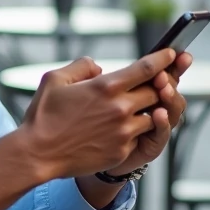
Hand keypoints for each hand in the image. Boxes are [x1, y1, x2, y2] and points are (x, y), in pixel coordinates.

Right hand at [19, 51, 175, 179]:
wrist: (37, 154)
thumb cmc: (44, 115)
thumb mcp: (56, 78)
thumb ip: (82, 66)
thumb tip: (98, 69)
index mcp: (106, 86)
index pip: (147, 68)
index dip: (163, 59)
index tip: (172, 54)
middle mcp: (120, 108)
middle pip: (156, 92)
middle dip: (159, 85)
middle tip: (158, 81)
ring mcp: (123, 132)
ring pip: (153, 116)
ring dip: (149, 109)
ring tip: (139, 106)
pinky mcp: (122, 151)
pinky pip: (139, 136)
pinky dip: (135, 129)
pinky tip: (121, 128)